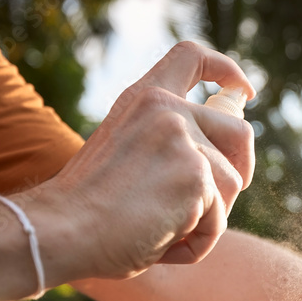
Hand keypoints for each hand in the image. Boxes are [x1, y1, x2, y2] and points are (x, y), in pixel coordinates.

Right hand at [29, 42, 256, 282]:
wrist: (59, 230)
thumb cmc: (88, 208)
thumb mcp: (127, 153)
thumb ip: (167, 142)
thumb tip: (228, 151)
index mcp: (144, 98)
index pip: (191, 57)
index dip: (226, 71)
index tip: (242, 90)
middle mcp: (167, 110)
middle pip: (240, 132)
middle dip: (242, 168)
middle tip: (219, 200)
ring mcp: (184, 140)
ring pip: (232, 185)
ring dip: (207, 218)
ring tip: (161, 230)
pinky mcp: (197, 177)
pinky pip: (219, 220)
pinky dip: (197, 242)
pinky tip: (161, 244)